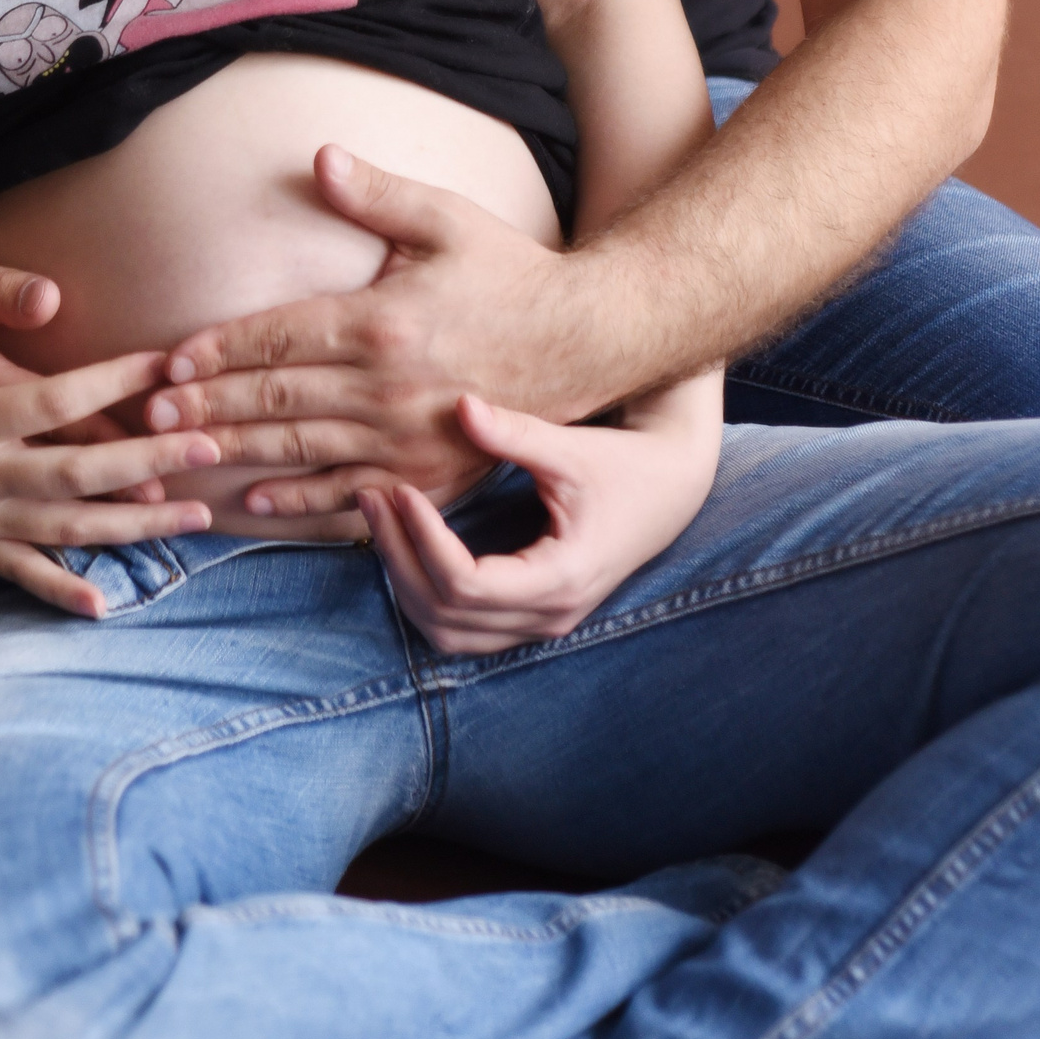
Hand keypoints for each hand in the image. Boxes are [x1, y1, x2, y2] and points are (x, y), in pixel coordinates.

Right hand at [0, 229, 220, 617]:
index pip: (52, 400)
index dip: (113, 382)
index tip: (164, 366)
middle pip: (74, 472)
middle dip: (148, 460)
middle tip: (211, 445)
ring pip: (63, 527)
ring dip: (132, 525)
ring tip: (195, 515)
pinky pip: (19, 572)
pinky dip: (60, 588)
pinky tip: (104, 604)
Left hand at [144, 146, 601, 517]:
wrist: (586, 342)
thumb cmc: (510, 273)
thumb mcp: (448, 219)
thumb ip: (378, 194)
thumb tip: (321, 156)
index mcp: (381, 321)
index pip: (278, 338)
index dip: (217, 350)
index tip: (166, 360)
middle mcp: (386, 387)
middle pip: (274, 399)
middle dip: (203, 406)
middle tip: (143, 417)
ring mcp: (405, 439)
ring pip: (298, 449)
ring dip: (231, 454)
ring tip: (174, 459)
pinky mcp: (427, 476)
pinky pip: (348, 496)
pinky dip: (296, 504)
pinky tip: (251, 504)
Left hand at [357, 378, 722, 655]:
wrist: (669, 489)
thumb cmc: (624, 465)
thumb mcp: (571, 448)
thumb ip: (515, 433)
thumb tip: (461, 406)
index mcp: (560, 580)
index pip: (466, 585)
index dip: (422, 539)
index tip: (399, 489)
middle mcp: (548, 615)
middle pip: (445, 616)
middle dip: (398, 558)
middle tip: (370, 496)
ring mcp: (540, 622)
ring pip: (448, 632)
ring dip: (405, 581)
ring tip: (380, 519)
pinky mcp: (531, 614)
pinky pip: (462, 625)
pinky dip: (425, 592)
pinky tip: (407, 542)